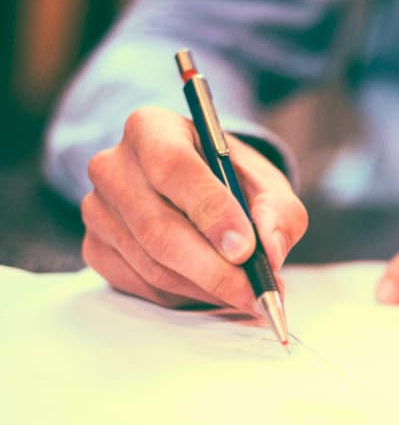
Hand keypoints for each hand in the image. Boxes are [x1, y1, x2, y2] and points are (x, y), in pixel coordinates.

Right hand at [81, 106, 307, 311]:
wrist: (199, 190)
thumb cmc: (232, 181)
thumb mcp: (267, 185)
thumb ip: (277, 212)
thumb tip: (270, 251)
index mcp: (152, 128)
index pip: (173, 167)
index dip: (211, 211)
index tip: (245, 248)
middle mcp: (113, 166)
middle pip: (158, 227)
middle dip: (214, 268)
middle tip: (255, 291)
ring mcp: (98, 210)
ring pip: (152, 264)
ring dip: (206, 288)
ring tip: (247, 294)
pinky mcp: (96, 248)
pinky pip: (142, 285)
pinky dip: (185, 296)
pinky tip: (214, 290)